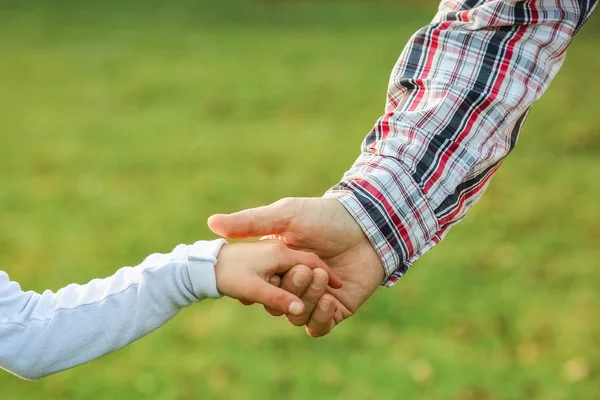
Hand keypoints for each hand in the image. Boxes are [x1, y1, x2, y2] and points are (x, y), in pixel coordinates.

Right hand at [208, 197, 384, 336]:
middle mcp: (296, 284)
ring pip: (298, 317)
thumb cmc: (324, 217)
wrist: (366, 226)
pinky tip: (329, 299)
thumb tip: (210, 223)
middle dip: (289, 290)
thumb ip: (250, 222)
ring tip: (321, 278)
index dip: (260, 289)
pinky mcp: (338, 309)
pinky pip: (320, 326)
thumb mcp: (285, 216)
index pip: (260, 289)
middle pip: (278, 306)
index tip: (265, 279)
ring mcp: (316, 297)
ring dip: (307, 300)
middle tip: (304, 269)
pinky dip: (321, 318)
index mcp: (280, 266)